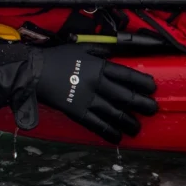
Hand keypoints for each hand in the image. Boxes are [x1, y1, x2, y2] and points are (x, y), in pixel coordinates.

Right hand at [0, 44, 157, 144]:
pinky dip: (108, 132)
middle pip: (126, 96)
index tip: (152, 88)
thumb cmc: (54, 58)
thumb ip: (98, 51)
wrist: (32, 72)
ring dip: (129, 122)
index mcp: (99, 66)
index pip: (127, 75)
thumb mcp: (79, 48)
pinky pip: (96, 124)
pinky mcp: (76, 112)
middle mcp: (97, 83)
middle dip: (142, 105)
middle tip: (153, 110)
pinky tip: (117, 137)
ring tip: (137, 128)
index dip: (142, 83)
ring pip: (115, 113)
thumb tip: (112, 53)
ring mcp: (87, 99)